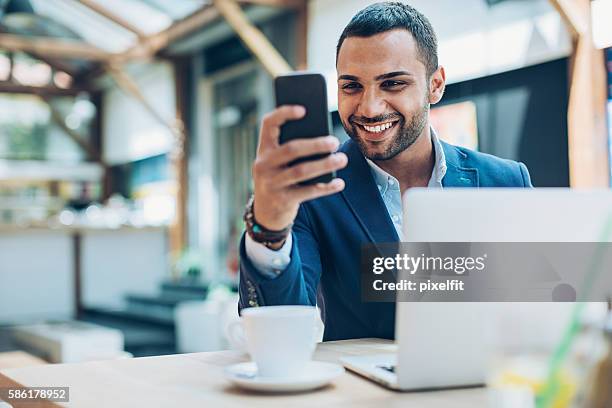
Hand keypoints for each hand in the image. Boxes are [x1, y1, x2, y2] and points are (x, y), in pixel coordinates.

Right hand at [252, 105, 347, 232]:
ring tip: (342, 159)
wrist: (266, 213)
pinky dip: (326, 187)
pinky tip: (339, 183)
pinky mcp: (283, 200)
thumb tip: (324, 137)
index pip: (268, 123)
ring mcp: (272, 183)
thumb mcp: (278, 162)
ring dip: (325, 164)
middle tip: (335, 142)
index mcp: (263, 149)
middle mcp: (263, 164)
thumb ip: (292, 149)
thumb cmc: (280, 178)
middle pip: (291, 149)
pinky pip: (308, 192)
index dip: (284, 113)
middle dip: (316, 144)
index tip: (304, 109)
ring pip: (301, 171)